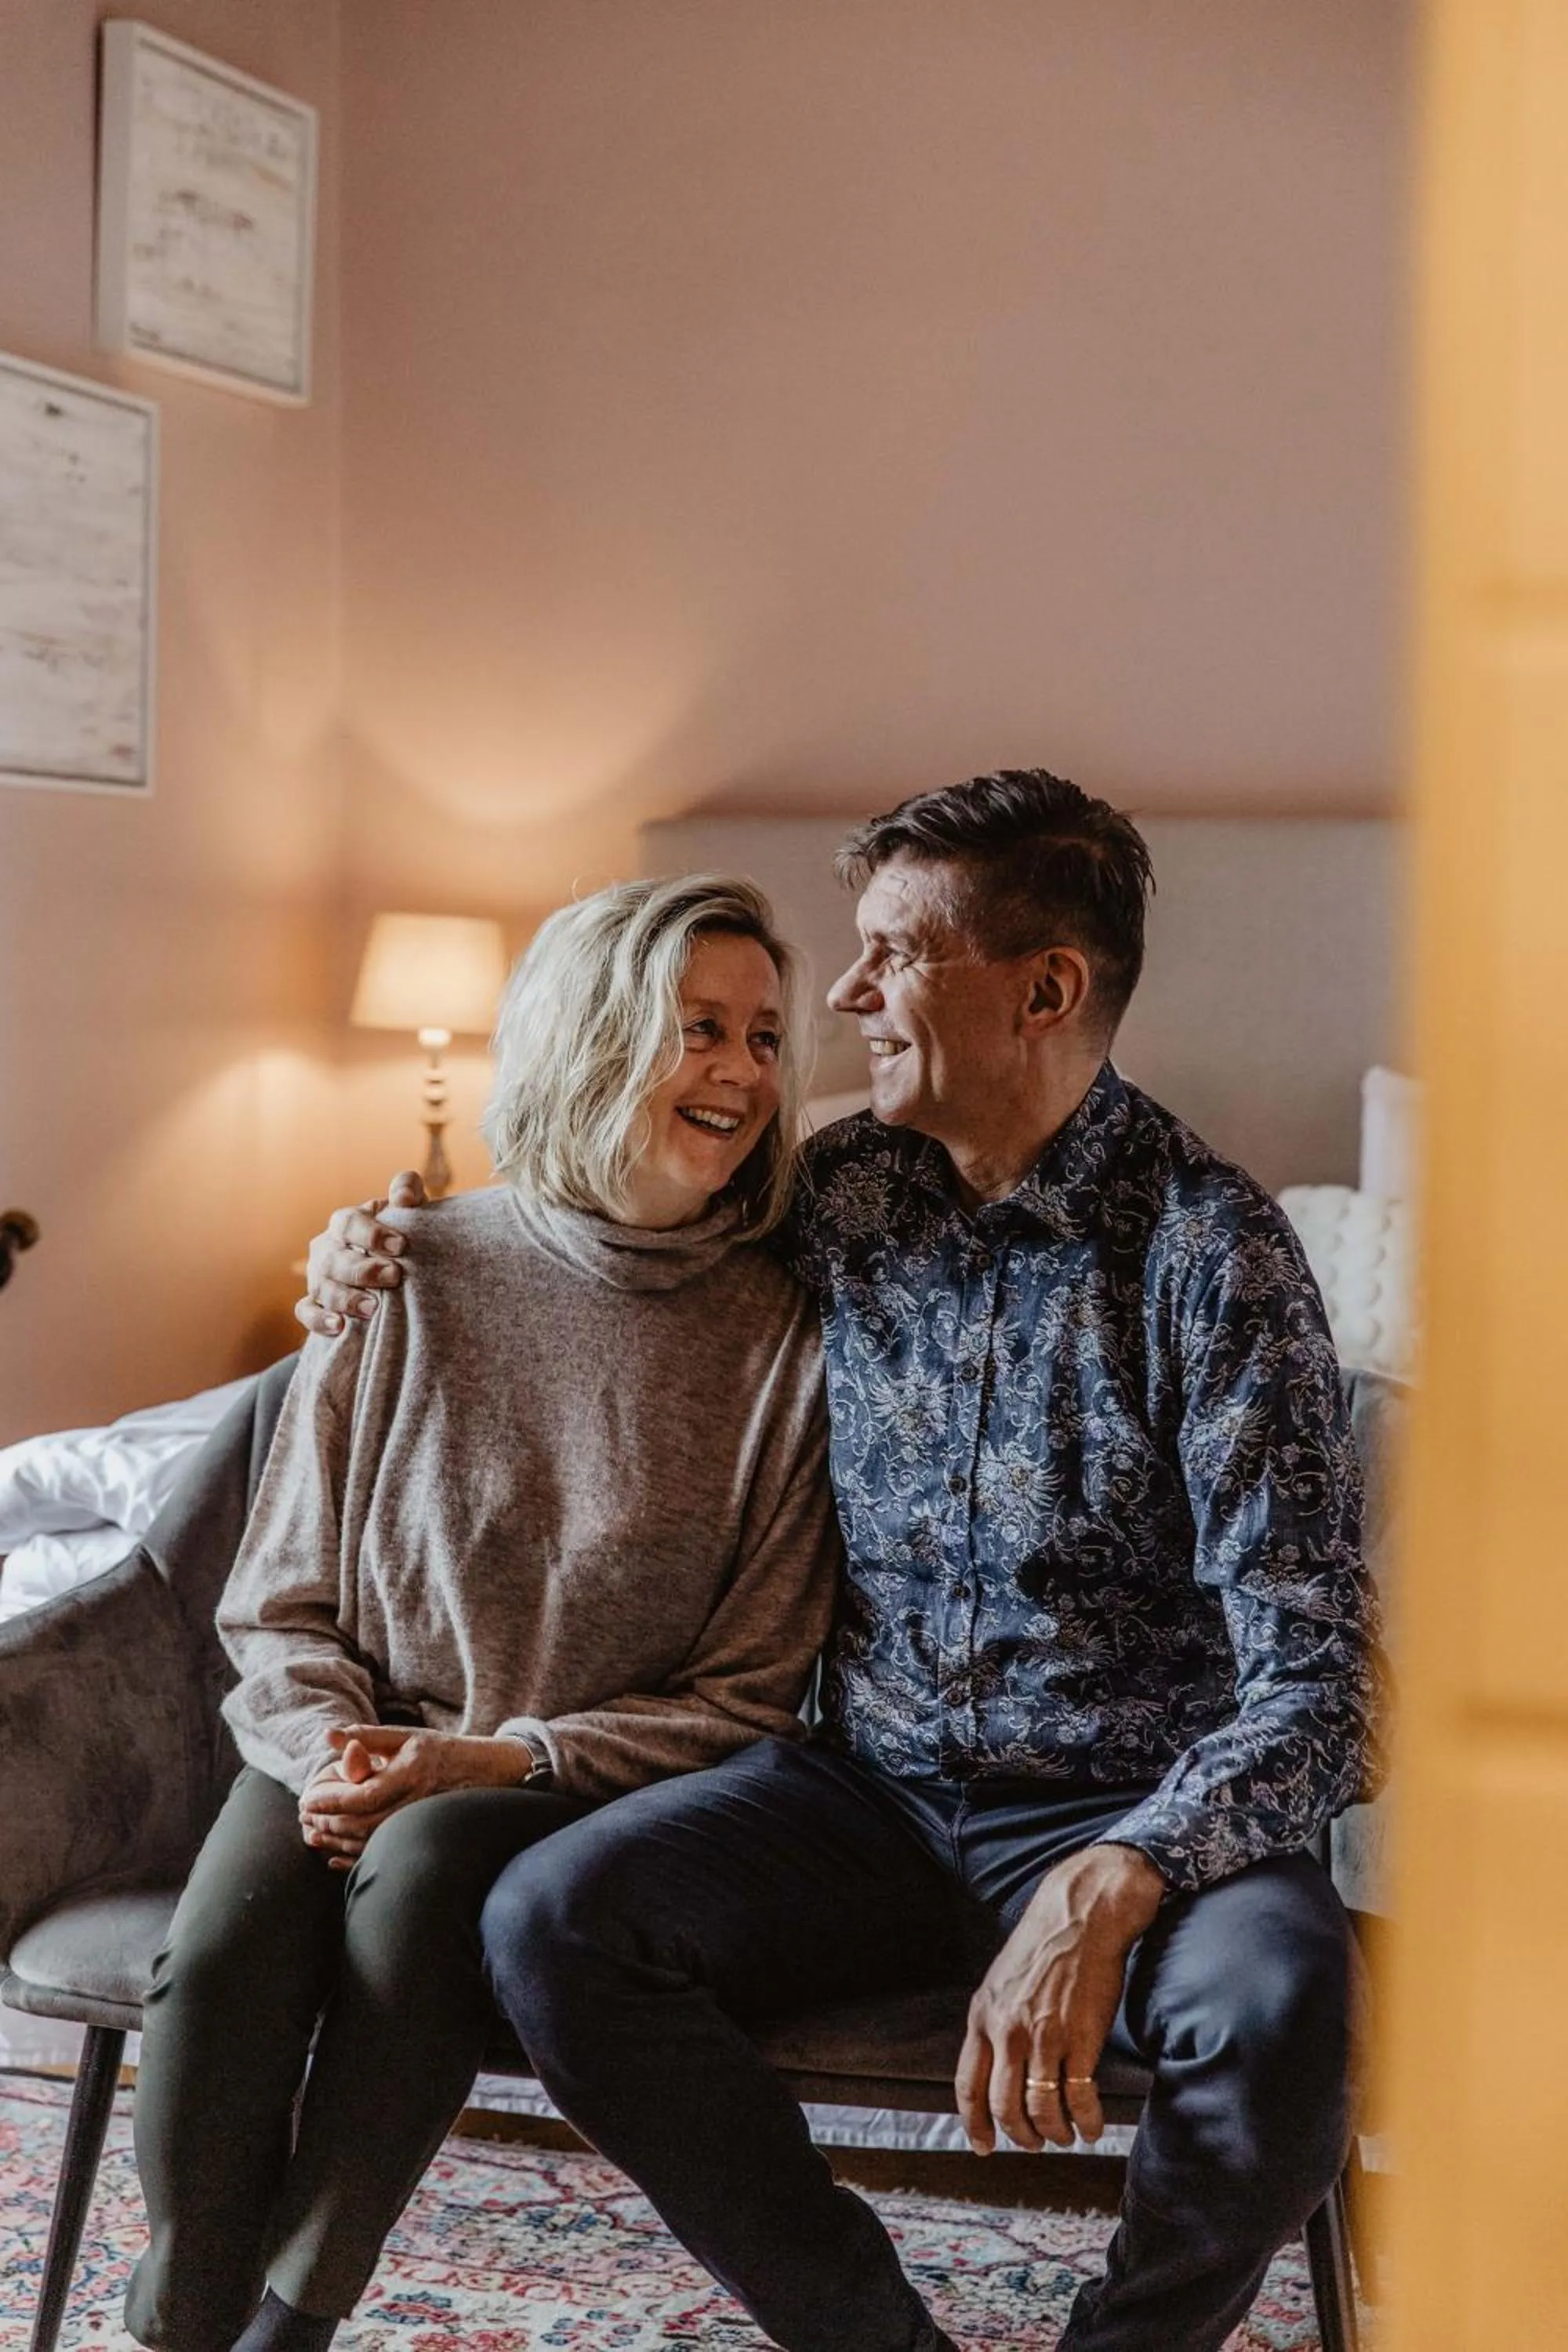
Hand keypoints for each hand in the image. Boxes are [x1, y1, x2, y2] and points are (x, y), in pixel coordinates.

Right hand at [295, 1172, 426, 1336]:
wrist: (396, 1266)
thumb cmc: (402, 1233)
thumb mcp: (410, 1208)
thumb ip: (408, 1190)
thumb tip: (404, 1197)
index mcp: (346, 1223)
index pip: (348, 1223)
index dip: (371, 1234)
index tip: (401, 1246)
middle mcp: (327, 1249)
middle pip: (333, 1259)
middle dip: (363, 1270)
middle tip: (394, 1276)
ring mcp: (318, 1278)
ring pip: (321, 1287)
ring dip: (345, 1298)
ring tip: (373, 1307)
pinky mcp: (315, 1304)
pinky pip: (306, 1312)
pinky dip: (318, 1320)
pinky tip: (340, 1326)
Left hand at [298, 1724, 533, 1868]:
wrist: (484, 1774)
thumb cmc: (439, 1751)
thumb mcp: (405, 1736)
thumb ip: (366, 1737)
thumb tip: (328, 1736)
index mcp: (409, 1773)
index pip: (362, 1795)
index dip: (331, 1800)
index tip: (306, 1799)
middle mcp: (414, 1802)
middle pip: (361, 1823)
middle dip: (327, 1822)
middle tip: (304, 1817)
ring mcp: (417, 1824)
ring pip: (368, 1842)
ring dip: (335, 1841)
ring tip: (311, 1833)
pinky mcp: (417, 1838)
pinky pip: (381, 1854)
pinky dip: (352, 1859)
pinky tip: (332, 1857)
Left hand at [956, 1842, 1165, 2154]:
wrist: (1081, 1915)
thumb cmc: (1043, 1945)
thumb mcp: (1000, 1982)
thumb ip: (993, 2024)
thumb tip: (994, 2069)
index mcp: (982, 2016)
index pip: (968, 2086)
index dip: (975, 2123)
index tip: (983, 2146)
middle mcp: (1008, 2031)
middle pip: (1004, 2106)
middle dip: (1020, 2134)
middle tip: (1034, 2142)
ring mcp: (1044, 2038)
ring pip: (1041, 2109)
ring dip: (1054, 2132)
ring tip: (1065, 2133)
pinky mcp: (1081, 2040)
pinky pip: (1079, 2097)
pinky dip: (1085, 2121)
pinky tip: (1091, 2125)